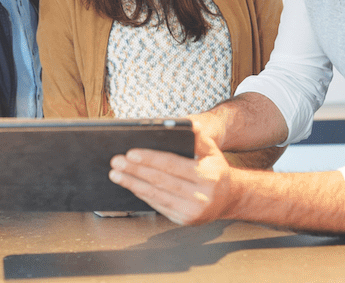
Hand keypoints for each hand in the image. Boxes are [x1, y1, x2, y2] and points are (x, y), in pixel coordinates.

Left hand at [108, 121, 234, 225]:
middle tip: (116, 162)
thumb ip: (199, 138)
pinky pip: (158, 205)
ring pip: (156, 195)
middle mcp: (201, 197)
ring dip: (133, 184)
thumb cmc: (215, 170)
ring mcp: (192, 212)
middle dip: (135, 171)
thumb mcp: (212, 151)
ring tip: (116, 174)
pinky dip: (142, 194)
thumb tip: (187, 125)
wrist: (228, 198)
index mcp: (208, 176)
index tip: (130, 153)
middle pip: (160, 181)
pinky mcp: (183, 220)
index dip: (150, 159)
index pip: (172, 165)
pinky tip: (131, 185)